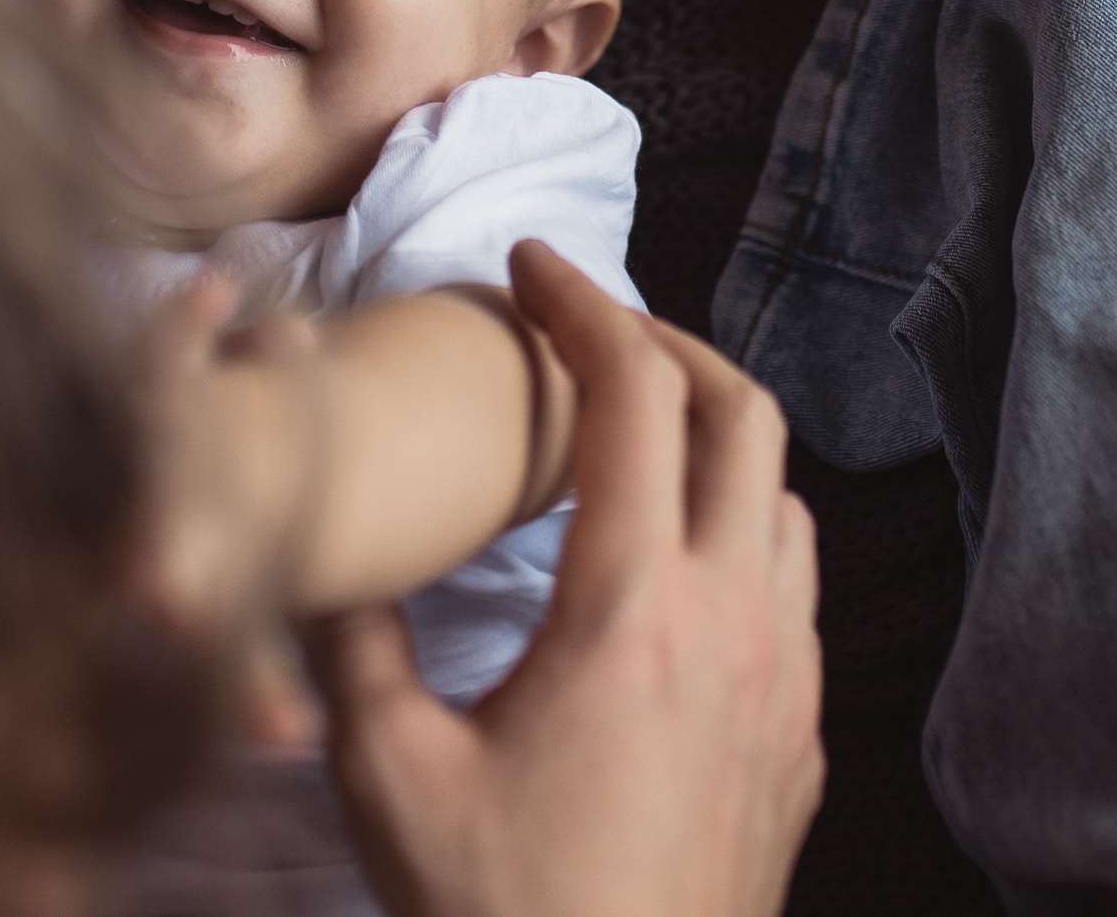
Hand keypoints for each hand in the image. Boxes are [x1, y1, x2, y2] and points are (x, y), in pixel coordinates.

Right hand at [303, 242, 823, 916]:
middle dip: (666, 339)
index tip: (529, 264)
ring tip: (631, 432)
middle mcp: (735, 627)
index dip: (581, 303)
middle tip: (589, 323)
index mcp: (631, 610)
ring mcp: (786, 687)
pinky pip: (796, 588)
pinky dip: (741, 528)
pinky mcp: (801, 744)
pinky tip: (668, 567)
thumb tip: (316, 544)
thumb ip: (348, 639)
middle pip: (745, 414)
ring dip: (716, 434)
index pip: (633, 395)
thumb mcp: (386, 771)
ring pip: (785, 499)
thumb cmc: (505, 910)